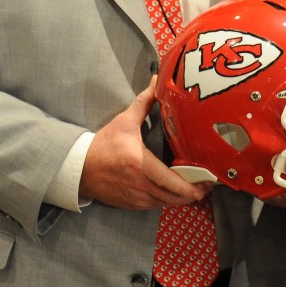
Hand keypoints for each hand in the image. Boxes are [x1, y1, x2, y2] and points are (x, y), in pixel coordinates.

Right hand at [79, 79, 208, 209]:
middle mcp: (139, 184)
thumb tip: (157, 80)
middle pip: (173, 197)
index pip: (170, 181)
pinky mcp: (131, 205)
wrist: (79, 168)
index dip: (190, 186)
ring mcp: (135, 198)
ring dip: (181, 199)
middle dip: (192, 193)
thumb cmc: (104, 144)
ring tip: (195, 189)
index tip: (205, 184)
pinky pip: (155, 206)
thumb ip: (144, 102)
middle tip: (206, 185)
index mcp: (139, 163)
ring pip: (165, 203)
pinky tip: (175, 193)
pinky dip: (167, 201)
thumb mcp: (124, 121)